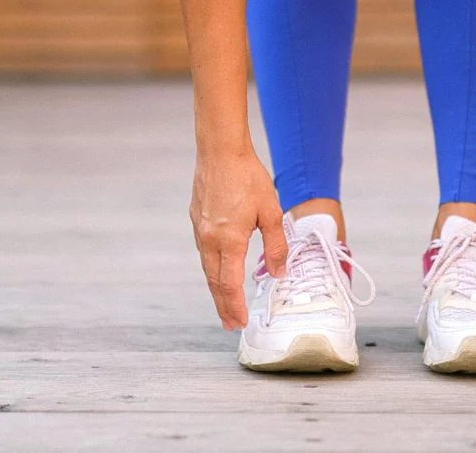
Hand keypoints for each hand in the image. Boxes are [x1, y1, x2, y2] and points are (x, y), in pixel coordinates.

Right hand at [190, 151, 287, 329]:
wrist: (220, 151)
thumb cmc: (248, 178)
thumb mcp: (271, 213)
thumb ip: (276, 246)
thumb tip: (279, 273)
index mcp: (229, 240)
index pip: (229, 284)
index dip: (235, 306)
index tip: (241, 322)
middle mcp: (209, 239)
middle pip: (214, 282)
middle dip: (222, 305)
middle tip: (229, 324)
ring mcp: (200, 230)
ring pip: (207, 268)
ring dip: (216, 289)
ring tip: (224, 303)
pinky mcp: (196, 219)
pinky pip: (204, 251)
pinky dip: (211, 268)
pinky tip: (218, 270)